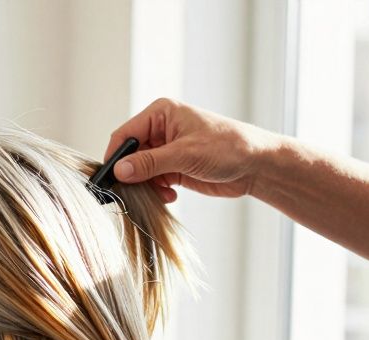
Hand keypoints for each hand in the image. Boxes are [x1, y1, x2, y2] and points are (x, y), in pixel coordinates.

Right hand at [105, 98, 284, 203]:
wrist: (257, 165)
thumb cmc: (229, 147)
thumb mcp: (185, 154)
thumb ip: (150, 163)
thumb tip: (120, 171)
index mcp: (161, 114)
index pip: (125, 135)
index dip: (115, 157)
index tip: (112, 178)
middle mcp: (160, 130)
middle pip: (129, 155)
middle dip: (132, 175)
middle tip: (135, 192)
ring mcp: (166, 150)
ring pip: (139, 171)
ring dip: (146, 186)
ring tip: (161, 194)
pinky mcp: (173, 167)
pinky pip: (152, 181)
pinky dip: (156, 191)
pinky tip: (170, 196)